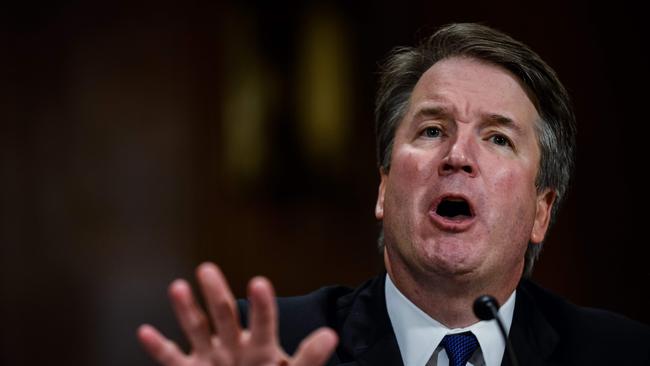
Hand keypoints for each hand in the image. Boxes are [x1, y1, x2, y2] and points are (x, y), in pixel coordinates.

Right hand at [137, 262, 337, 365]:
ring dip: (186, 310)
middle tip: (207, 269)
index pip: (264, 322)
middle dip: (216, 293)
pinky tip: (145, 331)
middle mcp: (234, 345)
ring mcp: (212, 357)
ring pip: (197, 329)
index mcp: (262, 345)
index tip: (259, 282)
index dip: (263, 305)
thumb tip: (331, 335)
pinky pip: (172, 359)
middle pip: (225, 315)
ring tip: (178, 286)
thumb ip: (309, 358)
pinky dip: (158, 347)